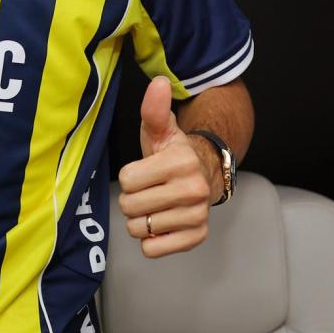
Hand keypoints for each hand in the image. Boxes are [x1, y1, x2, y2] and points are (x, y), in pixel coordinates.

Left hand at [117, 75, 215, 257]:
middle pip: (130, 206)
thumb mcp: (160, 130)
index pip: (127, 180)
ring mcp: (196, 216)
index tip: (144, 172)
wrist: (206, 175)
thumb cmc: (173, 153)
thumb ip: (154, 109)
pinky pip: (153, 249)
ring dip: (141, 219)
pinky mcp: (197, 237)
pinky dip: (151, 240)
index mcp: (180, 162)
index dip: (130, 176)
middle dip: (132, 199)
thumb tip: (159, 82)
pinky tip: (162, 222)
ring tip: (156, 205)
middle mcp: (193, 190)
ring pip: (139, 229)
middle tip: (148, 189)